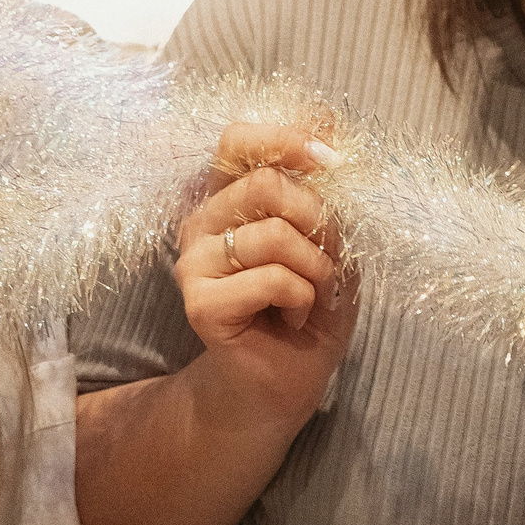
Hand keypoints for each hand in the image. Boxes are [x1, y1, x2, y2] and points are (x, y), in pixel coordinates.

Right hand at [172, 122, 357, 439]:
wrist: (282, 386)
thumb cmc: (306, 312)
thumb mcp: (328, 246)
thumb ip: (323, 197)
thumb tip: (331, 145)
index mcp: (228, 199)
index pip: (239, 140)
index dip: (286, 138)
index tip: (331, 157)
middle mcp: (202, 222)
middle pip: (266, 181)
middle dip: (319, 219)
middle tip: (328, 262)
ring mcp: (194, 262)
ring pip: (276, 233)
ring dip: (317, 270)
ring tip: (312, 298)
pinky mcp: (200, 303)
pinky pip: (273, 278)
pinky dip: (303, 299)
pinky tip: (293, 319)